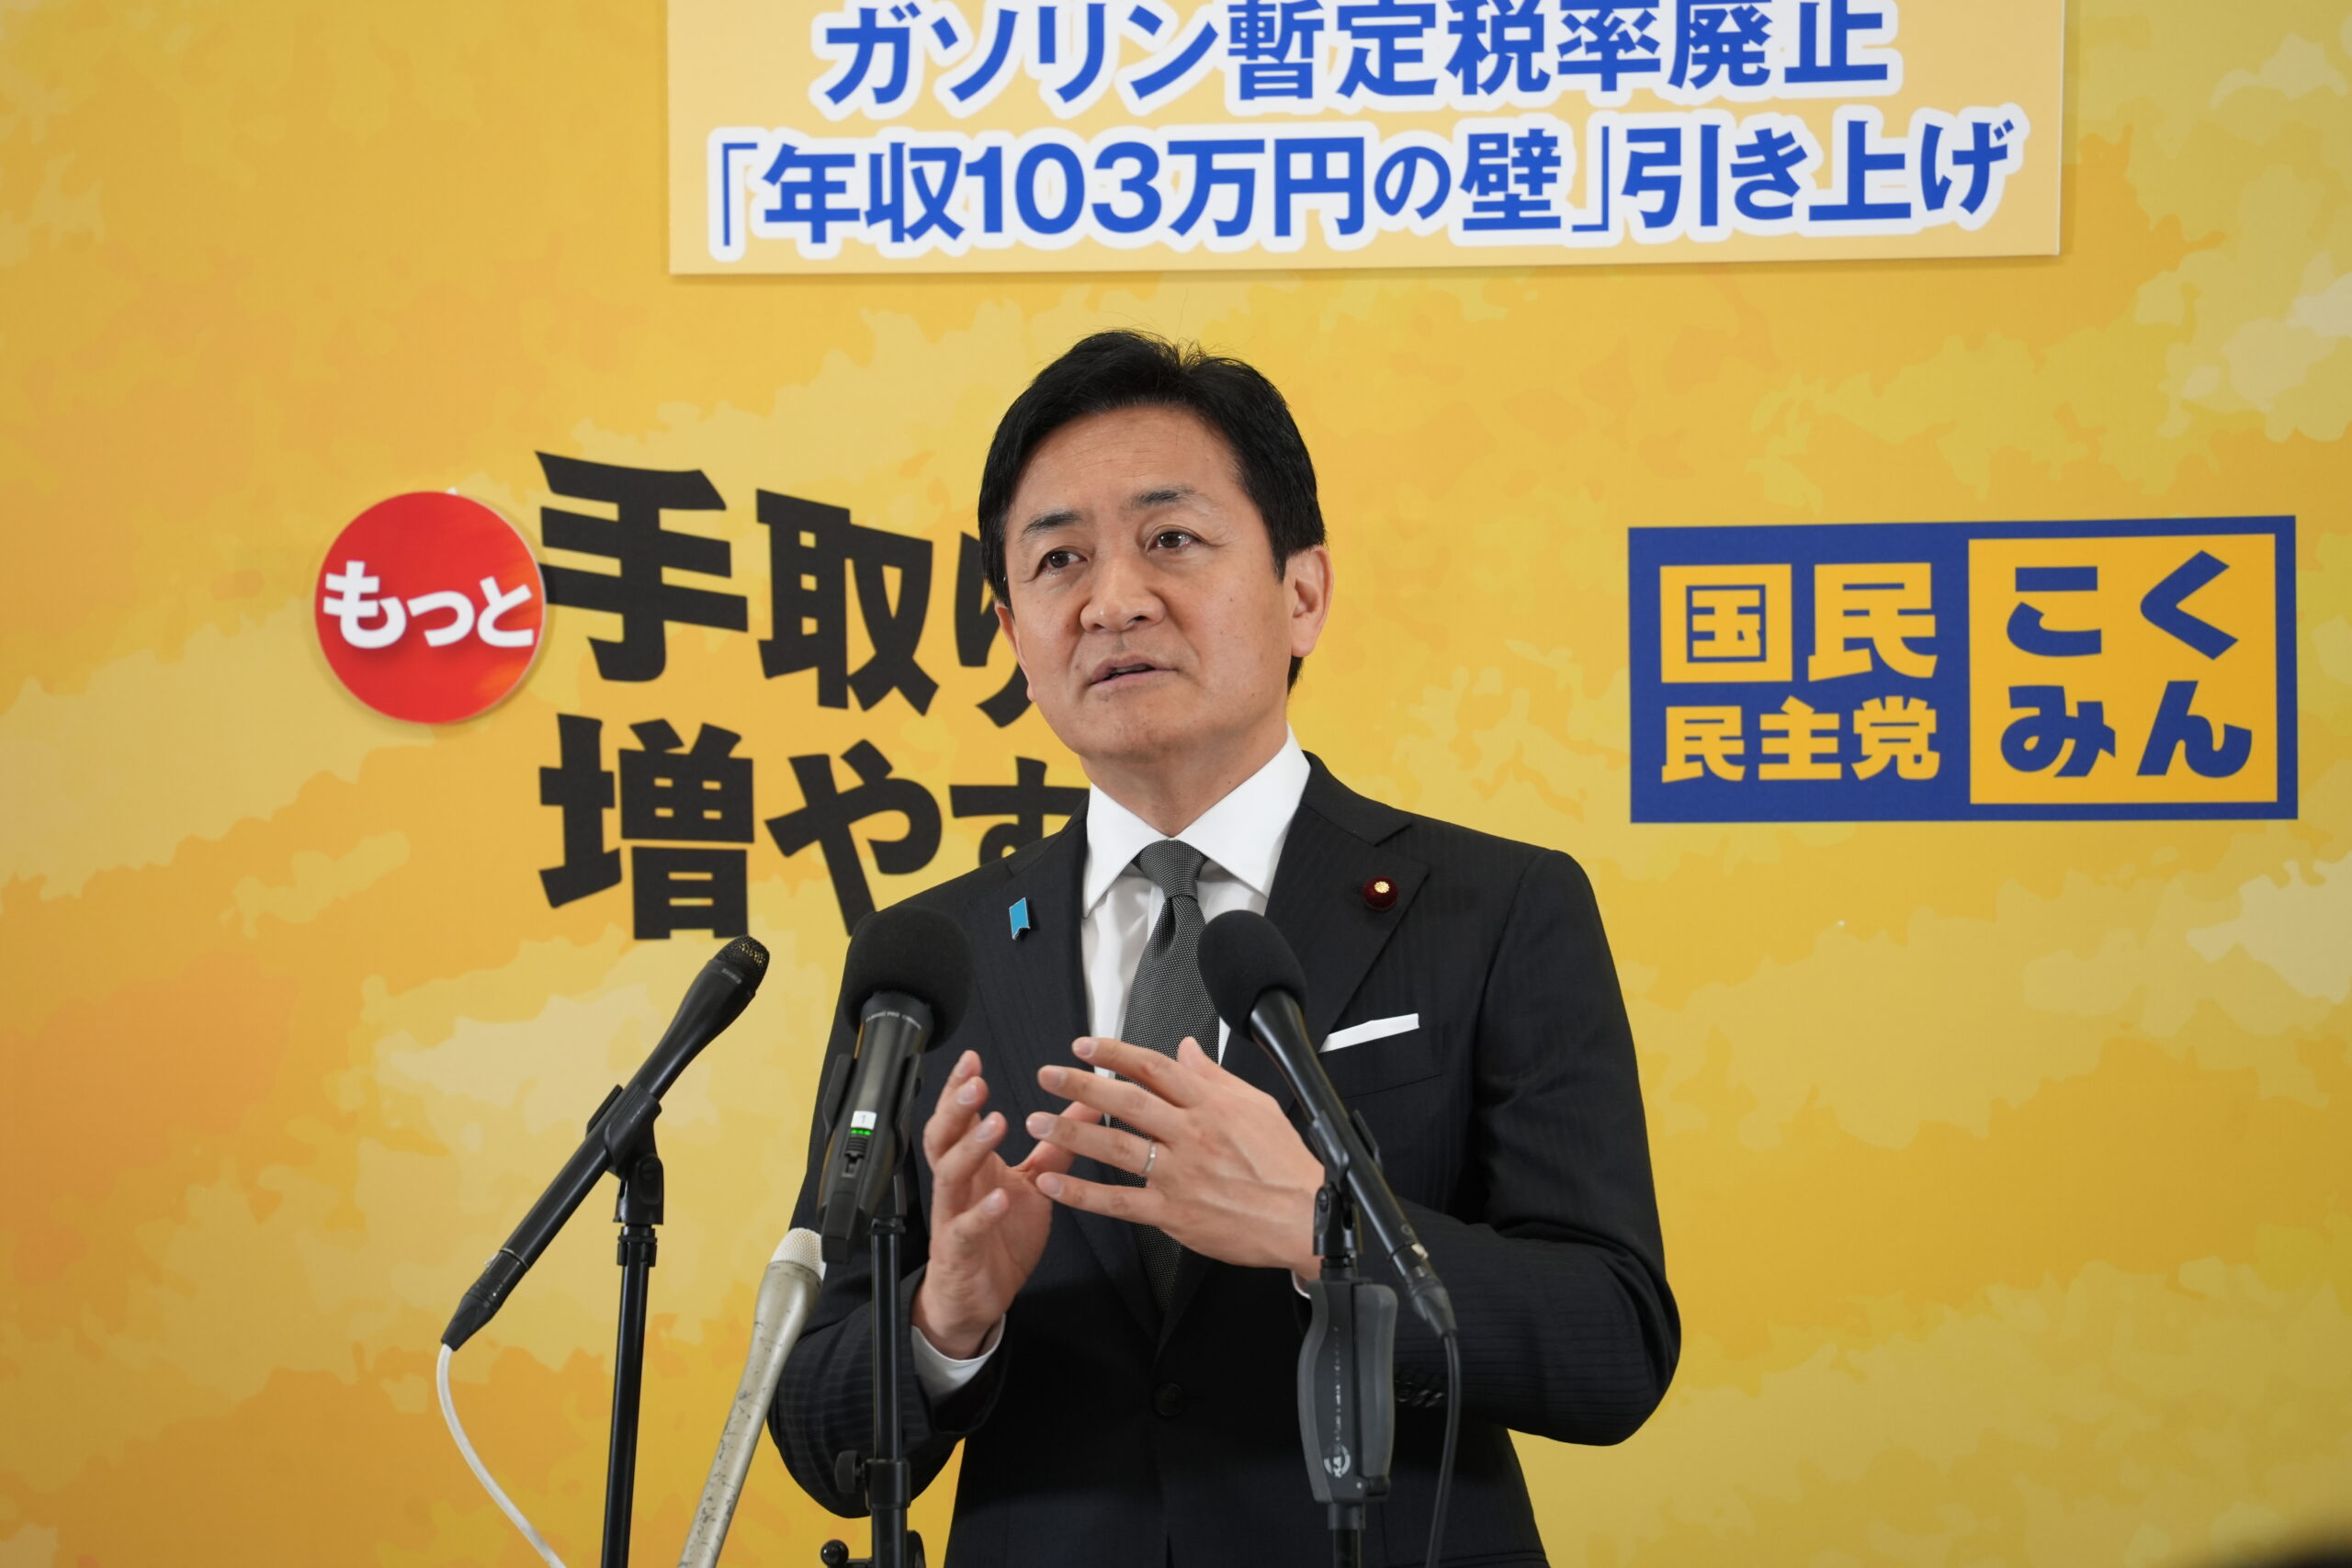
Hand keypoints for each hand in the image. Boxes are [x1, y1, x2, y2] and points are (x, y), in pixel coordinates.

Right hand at [911, 1049, 1072, 1358]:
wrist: (978, 1296)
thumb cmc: (1000, 1236)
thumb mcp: (1033, 1183)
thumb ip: (1055, 1144)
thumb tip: (1086, 1104)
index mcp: (972, 1165)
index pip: (958, 1117)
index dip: (961, 1087)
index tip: (973, 1059)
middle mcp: (958, 1185)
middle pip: (943, 1137)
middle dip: (956, 1108)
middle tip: (975, 1083)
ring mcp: (954, 1216)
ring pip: (949, 1175)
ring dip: (970, 1148)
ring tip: (995, 1125)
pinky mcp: (961, 1250)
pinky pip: (966, 1228)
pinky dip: (981, 1212)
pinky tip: (998, 1197)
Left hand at [1027, 1036, 1324, 1276]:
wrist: (1303, 1216)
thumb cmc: (1284, 1163)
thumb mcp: (1256, 1105)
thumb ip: (1214, 1077)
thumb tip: (1185, 1049)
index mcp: (1211, 1104)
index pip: (1154, 1068)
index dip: (1115, 1052)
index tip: (1085, 1045)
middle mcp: (1191, 1134)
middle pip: (1125, 1101)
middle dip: (1079, 1085)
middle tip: (1047, 1076)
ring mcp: (1180, 1174)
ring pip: (1114, 1147)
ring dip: (1070, 1134)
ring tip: (1038, 1123)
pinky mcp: (1174, 1212)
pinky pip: (1118, 1201)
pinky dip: (1082, 1193)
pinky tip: (1054, 1183)